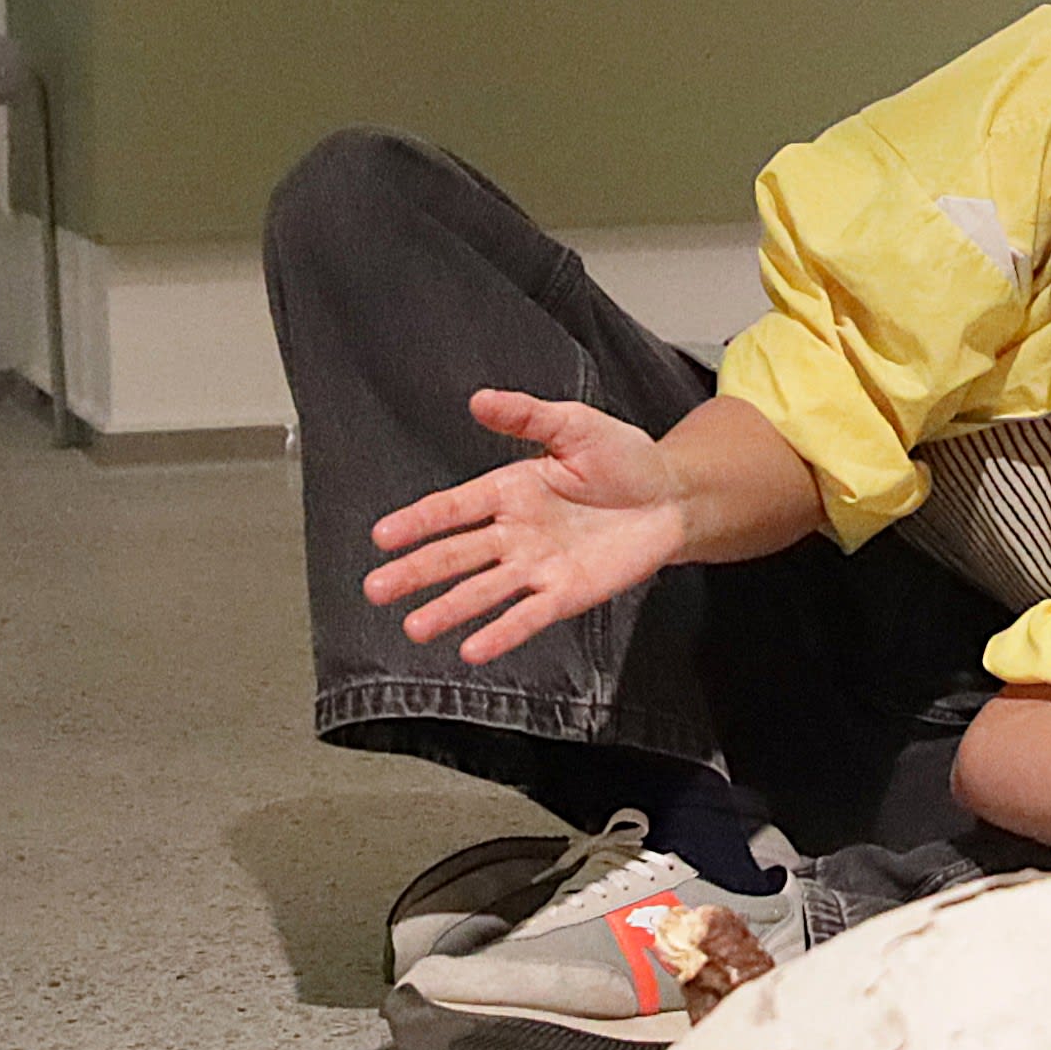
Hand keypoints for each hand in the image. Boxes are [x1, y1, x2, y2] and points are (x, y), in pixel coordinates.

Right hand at [364, 389, 688, 663]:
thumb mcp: (575, 426)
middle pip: (456, 555)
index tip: (381, 537)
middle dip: (416, 572)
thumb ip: (527, 418)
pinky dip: (502, 633)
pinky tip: (473, 649)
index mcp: (510, 490)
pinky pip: (528, 615)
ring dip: (449, 609)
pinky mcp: (567, 593)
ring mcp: (538, 567)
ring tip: (414, 628)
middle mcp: (515, 533)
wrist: (674, 496)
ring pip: (484, 590)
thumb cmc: (625, 459)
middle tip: (376, 590)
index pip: (453, 509)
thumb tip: (480, 400)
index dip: (418, 522)